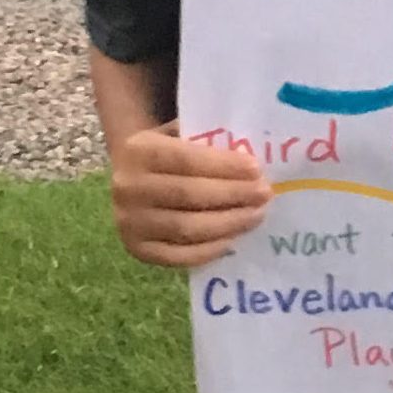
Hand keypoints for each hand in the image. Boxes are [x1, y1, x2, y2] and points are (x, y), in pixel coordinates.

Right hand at [108, 125, 270, 266]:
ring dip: (229, 223)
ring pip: (187, 228)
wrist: (131, 179)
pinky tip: (234, 239)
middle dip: (233, 195)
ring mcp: (129, 222)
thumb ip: (208, 143)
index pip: (185, 159)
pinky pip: (179, 256)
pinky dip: (210, 250)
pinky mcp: (137, 250)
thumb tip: (249, 162)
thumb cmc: (167, 154)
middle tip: (264, 194)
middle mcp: (127, 188)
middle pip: (188, 194)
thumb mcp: (179, 135)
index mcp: (137, 151)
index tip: (256, 169)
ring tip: (256, 215)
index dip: (223, 166)